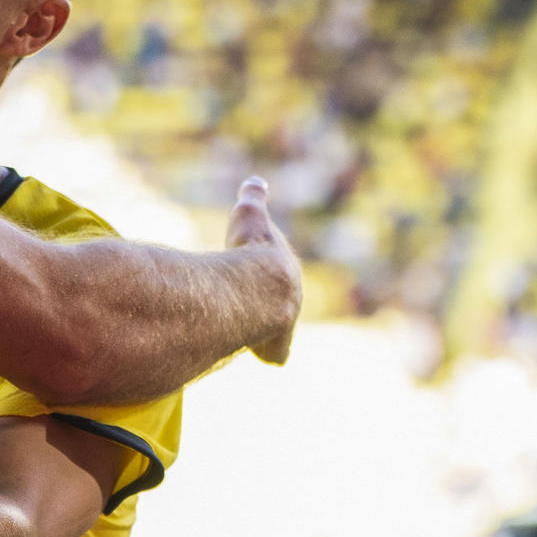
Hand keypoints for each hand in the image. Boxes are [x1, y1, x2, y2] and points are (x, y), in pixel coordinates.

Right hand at [225, 176, 301, 364]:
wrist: (261, 287)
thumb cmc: (251, 251)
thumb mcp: (248, 216)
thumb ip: (252, 198)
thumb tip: (255, 181)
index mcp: (285, 271)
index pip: (278, 273)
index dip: (263, 275)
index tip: (250, 278)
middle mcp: (292, 300)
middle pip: (278, 304)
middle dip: (262, 305)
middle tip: (245, 304)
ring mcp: (286, 326)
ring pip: (275, 331)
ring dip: (260, 331)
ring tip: (244, 331)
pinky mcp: (278, 349)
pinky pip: (274, 355)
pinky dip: (266, 353)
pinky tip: (255, 352)